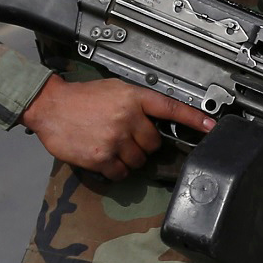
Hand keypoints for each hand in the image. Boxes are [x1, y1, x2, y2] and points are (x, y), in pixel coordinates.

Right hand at [20, 76, 210, 177]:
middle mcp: (127, 117)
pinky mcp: (102, 157)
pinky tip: (103, 156)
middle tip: (124, 136)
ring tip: (110, 144)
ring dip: (128, 157)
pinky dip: (115, 169)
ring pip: (138, 160)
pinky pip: (121, 172)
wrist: (50, 106)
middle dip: (142, 143)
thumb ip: (137, 103)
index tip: (212, 127)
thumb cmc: (81, 98)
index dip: (193, 119)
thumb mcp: (114, 90)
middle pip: (153, 143)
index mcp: (133, 98)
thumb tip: (156, 120)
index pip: (170, 108)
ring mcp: (115, 138)